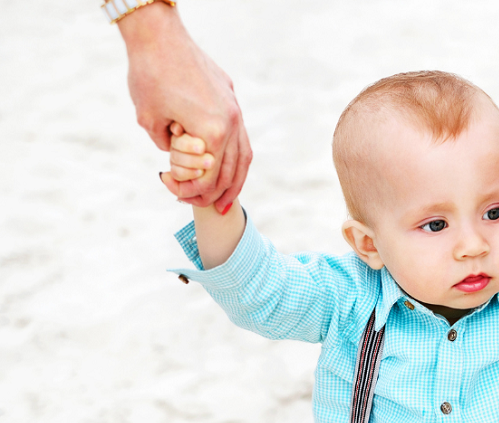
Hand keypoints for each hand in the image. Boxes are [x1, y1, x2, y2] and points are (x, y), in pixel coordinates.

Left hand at [118, 2, 251, 211]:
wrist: (159, 35)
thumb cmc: (150, 75)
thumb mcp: (149, 121)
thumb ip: (167, 147)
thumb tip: (180, 157)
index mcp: (213, 132)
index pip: (209, 178)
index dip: (190, 192)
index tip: (172, 192)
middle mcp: (231, 124)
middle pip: (230, 173)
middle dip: (213, 194)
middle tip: (198, 204)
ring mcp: (235, 111)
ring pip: (243, 158)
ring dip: (234, 183)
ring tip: (224, 200)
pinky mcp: (231, 100)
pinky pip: (241, 139)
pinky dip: (235, 159)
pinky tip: (227, 168)